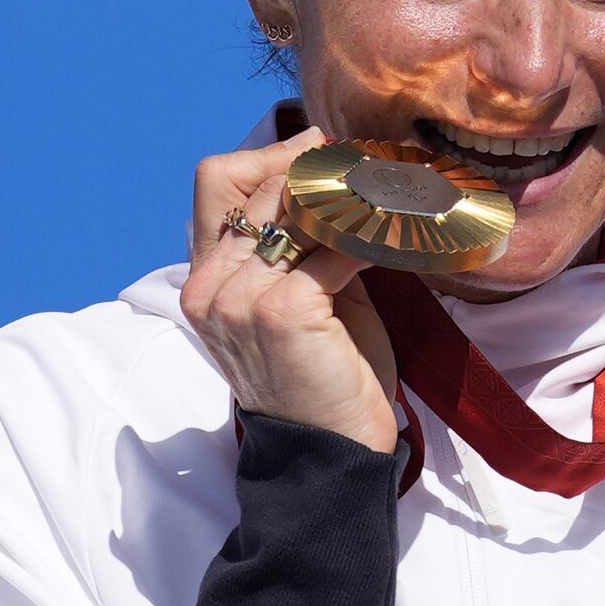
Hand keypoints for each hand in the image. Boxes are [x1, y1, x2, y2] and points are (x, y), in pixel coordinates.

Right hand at [182, 126, 402, 452]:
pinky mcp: (279, 313)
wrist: (332, 450)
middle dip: (325, 172)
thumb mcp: (299, 294)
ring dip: (353, 199)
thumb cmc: (324, 373)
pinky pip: (334, 248)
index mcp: (205, 278)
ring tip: (396, 197)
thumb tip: (329, 164)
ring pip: (299, 208)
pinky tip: (399, 242)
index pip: (217, 179)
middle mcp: (209, 286)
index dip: (271, 156)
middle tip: (380, 172)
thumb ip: (301, 238)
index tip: (323, 155)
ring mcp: (238, 300)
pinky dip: (373, 239)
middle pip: (264, 184)